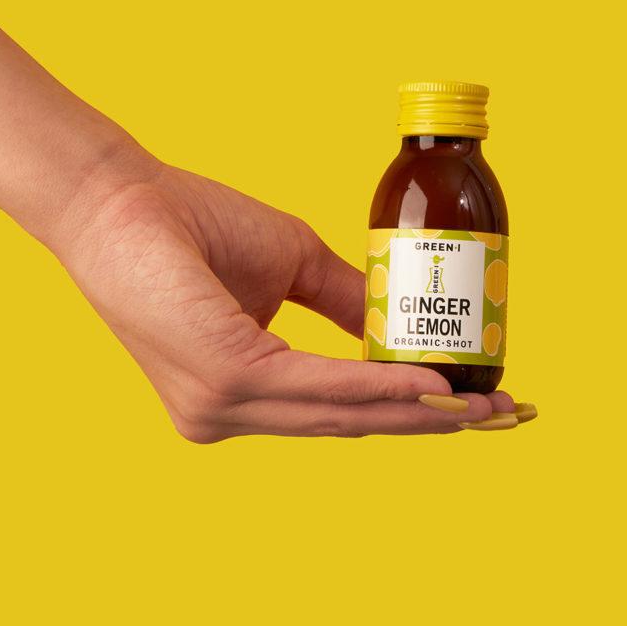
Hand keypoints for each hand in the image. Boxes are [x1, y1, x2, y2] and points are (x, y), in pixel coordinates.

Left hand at [57, 162, 523, 440]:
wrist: (123, 199)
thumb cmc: (190, 225)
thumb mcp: (290, 266)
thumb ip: (342, 304)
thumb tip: (399, 325)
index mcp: (237, 396)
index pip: (339, 415)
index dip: (414, 414)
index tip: (479, 408)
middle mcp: (225, 415)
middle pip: (352, 426)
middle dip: (434, 422)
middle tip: (503, 416)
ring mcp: (221, 406)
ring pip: (344, 414)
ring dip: (422, 409)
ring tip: (481, 406)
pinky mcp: (225, 378)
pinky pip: (322, 387)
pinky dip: (382, 385)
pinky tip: (428, 382)